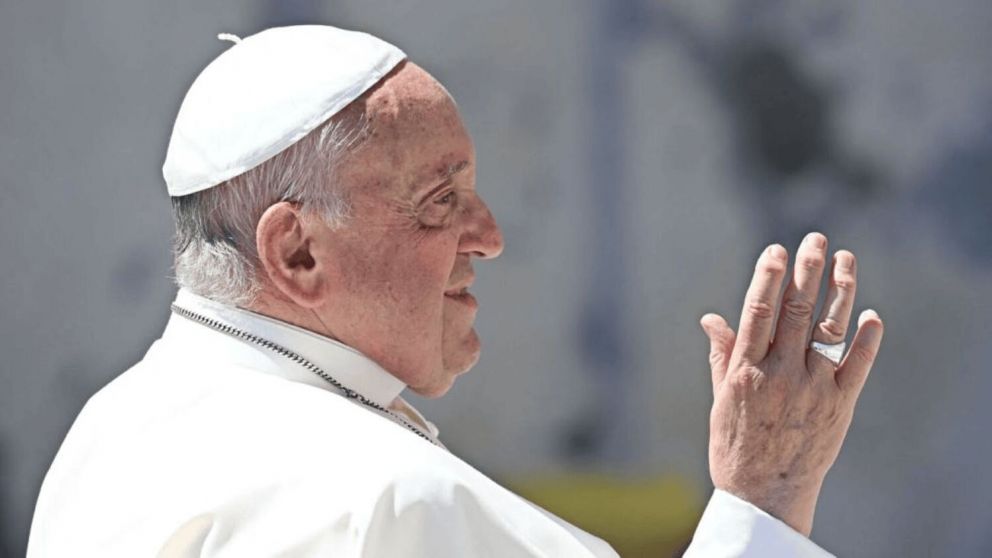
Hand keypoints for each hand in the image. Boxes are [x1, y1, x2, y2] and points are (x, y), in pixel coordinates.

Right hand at [699, 232, 883, 535]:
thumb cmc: (735, 445)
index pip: (758, 311)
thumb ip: (722, 354)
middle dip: (807, 270)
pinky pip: (857, 365)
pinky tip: (870, 314)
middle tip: (815, 239)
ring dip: (840, 291)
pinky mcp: (839, 405)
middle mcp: (780, 374)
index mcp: (746, 370)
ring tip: (845, 260)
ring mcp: (813, 389)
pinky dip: (866, 338)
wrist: (764, 494)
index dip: (768, 276)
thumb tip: (711, 318)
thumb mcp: (720, 398)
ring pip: (829, 330)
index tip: (776, 250)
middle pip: (797, 311)